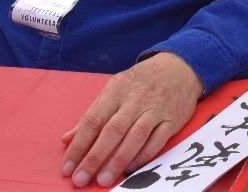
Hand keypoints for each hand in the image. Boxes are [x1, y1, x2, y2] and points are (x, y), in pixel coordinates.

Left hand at [60, 52, 201, 186]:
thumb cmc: (141, 82)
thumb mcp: (115, 89)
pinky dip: (143, 156)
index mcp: (116, 89)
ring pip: (135, 137)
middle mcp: (135, 99)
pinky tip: (130, 169)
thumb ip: (92, 115)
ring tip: (103, 179)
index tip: (67, 167)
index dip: (79, 145)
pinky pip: (157, 141)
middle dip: (95, 157)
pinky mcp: (172, 119)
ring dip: (118, 160)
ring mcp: (155, 109)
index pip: (93, 119)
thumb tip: (66, 139)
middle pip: (112, 130)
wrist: (180, 67)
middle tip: (81, 179)